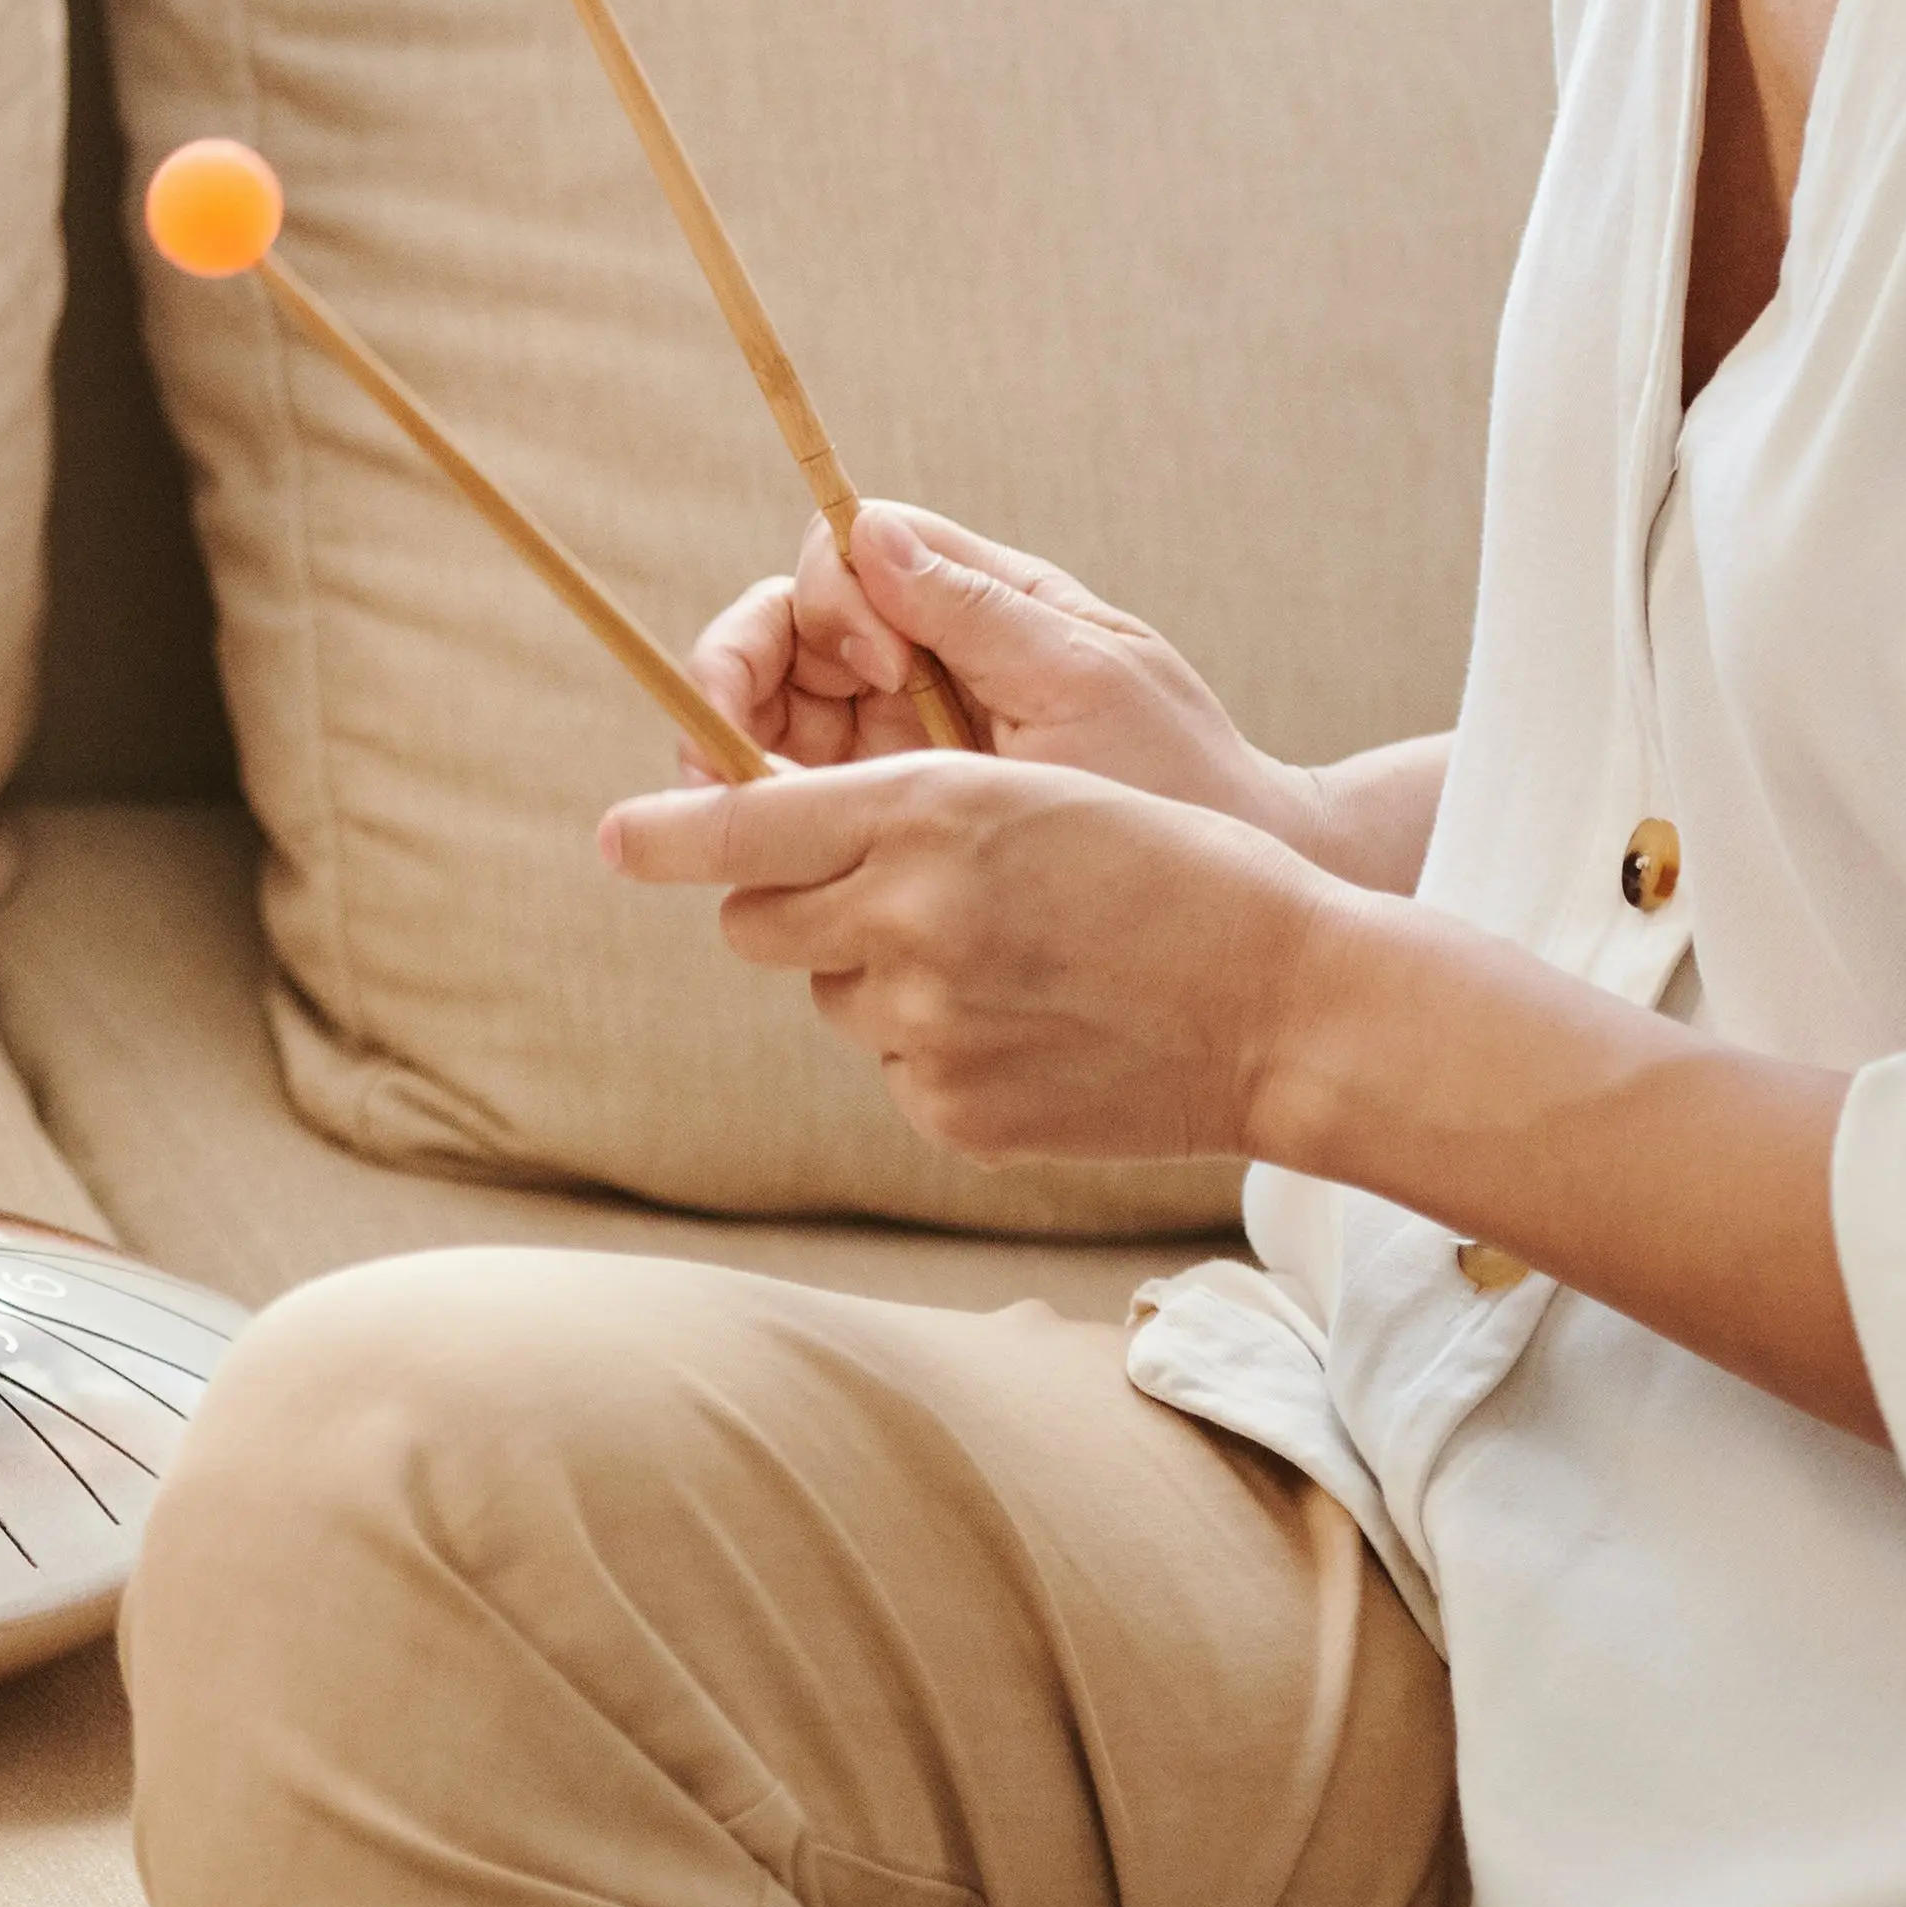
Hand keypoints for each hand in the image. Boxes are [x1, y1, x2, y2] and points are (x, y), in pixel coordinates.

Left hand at [595, 753, 1341, 1166]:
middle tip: (877, 898)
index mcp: (927, 813)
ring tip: (1005, 965)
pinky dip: (936, 1050)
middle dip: (787, 905)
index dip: (664, 832)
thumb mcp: (1034, 793)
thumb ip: (894, 819)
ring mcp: (924, 1026)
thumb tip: (765, 855)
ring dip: (878, 977)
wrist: (1289, 1008)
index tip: (616, 838)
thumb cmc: (1172, 870)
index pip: (739, 826)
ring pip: (829, 995)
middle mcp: (905, 917)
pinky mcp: (952, 1112)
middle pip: (753, 922)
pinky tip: (1033, 1031)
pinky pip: (893, 1069)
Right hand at [685, 499, 1339, 861]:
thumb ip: (980, 610)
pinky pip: (800, 803)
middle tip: (728, 753)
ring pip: (771, 719)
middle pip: (782, 632)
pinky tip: (783, 863)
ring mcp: (900, 743)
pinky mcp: (890, 820)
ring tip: (744, 816)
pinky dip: (769, 822)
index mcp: (977, 608)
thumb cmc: (1182, 780)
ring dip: (736, 754)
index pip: (845, 557)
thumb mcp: (1089, 681)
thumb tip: (868, 530)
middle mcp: (922, 663)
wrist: (1236, 908)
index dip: (829, 602)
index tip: (879, 672)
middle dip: (736, 676)